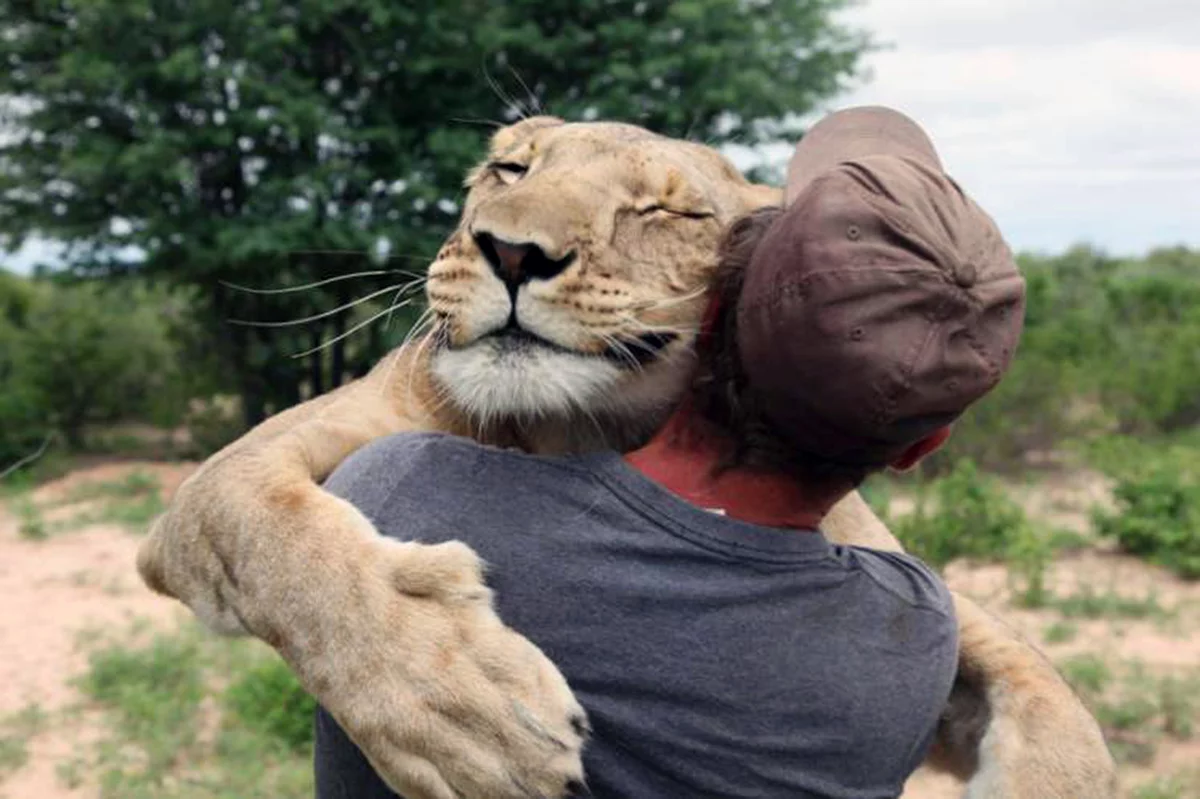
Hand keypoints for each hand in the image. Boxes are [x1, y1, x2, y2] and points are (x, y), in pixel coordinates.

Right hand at [290, 535, 588, 798]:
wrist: (293, 579)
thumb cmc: (373, 563)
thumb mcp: (430, 560)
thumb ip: (463, 578)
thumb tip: (488, 593)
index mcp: (451, 636)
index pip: (519, 678)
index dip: (552, 708)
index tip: (580, 731)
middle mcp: (431, 684)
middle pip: (503, 734)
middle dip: (542, 764)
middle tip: (574, 784)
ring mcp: (402, 720)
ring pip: (470, 770)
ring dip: (509, 790)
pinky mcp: (376, 739)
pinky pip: (422, 787)